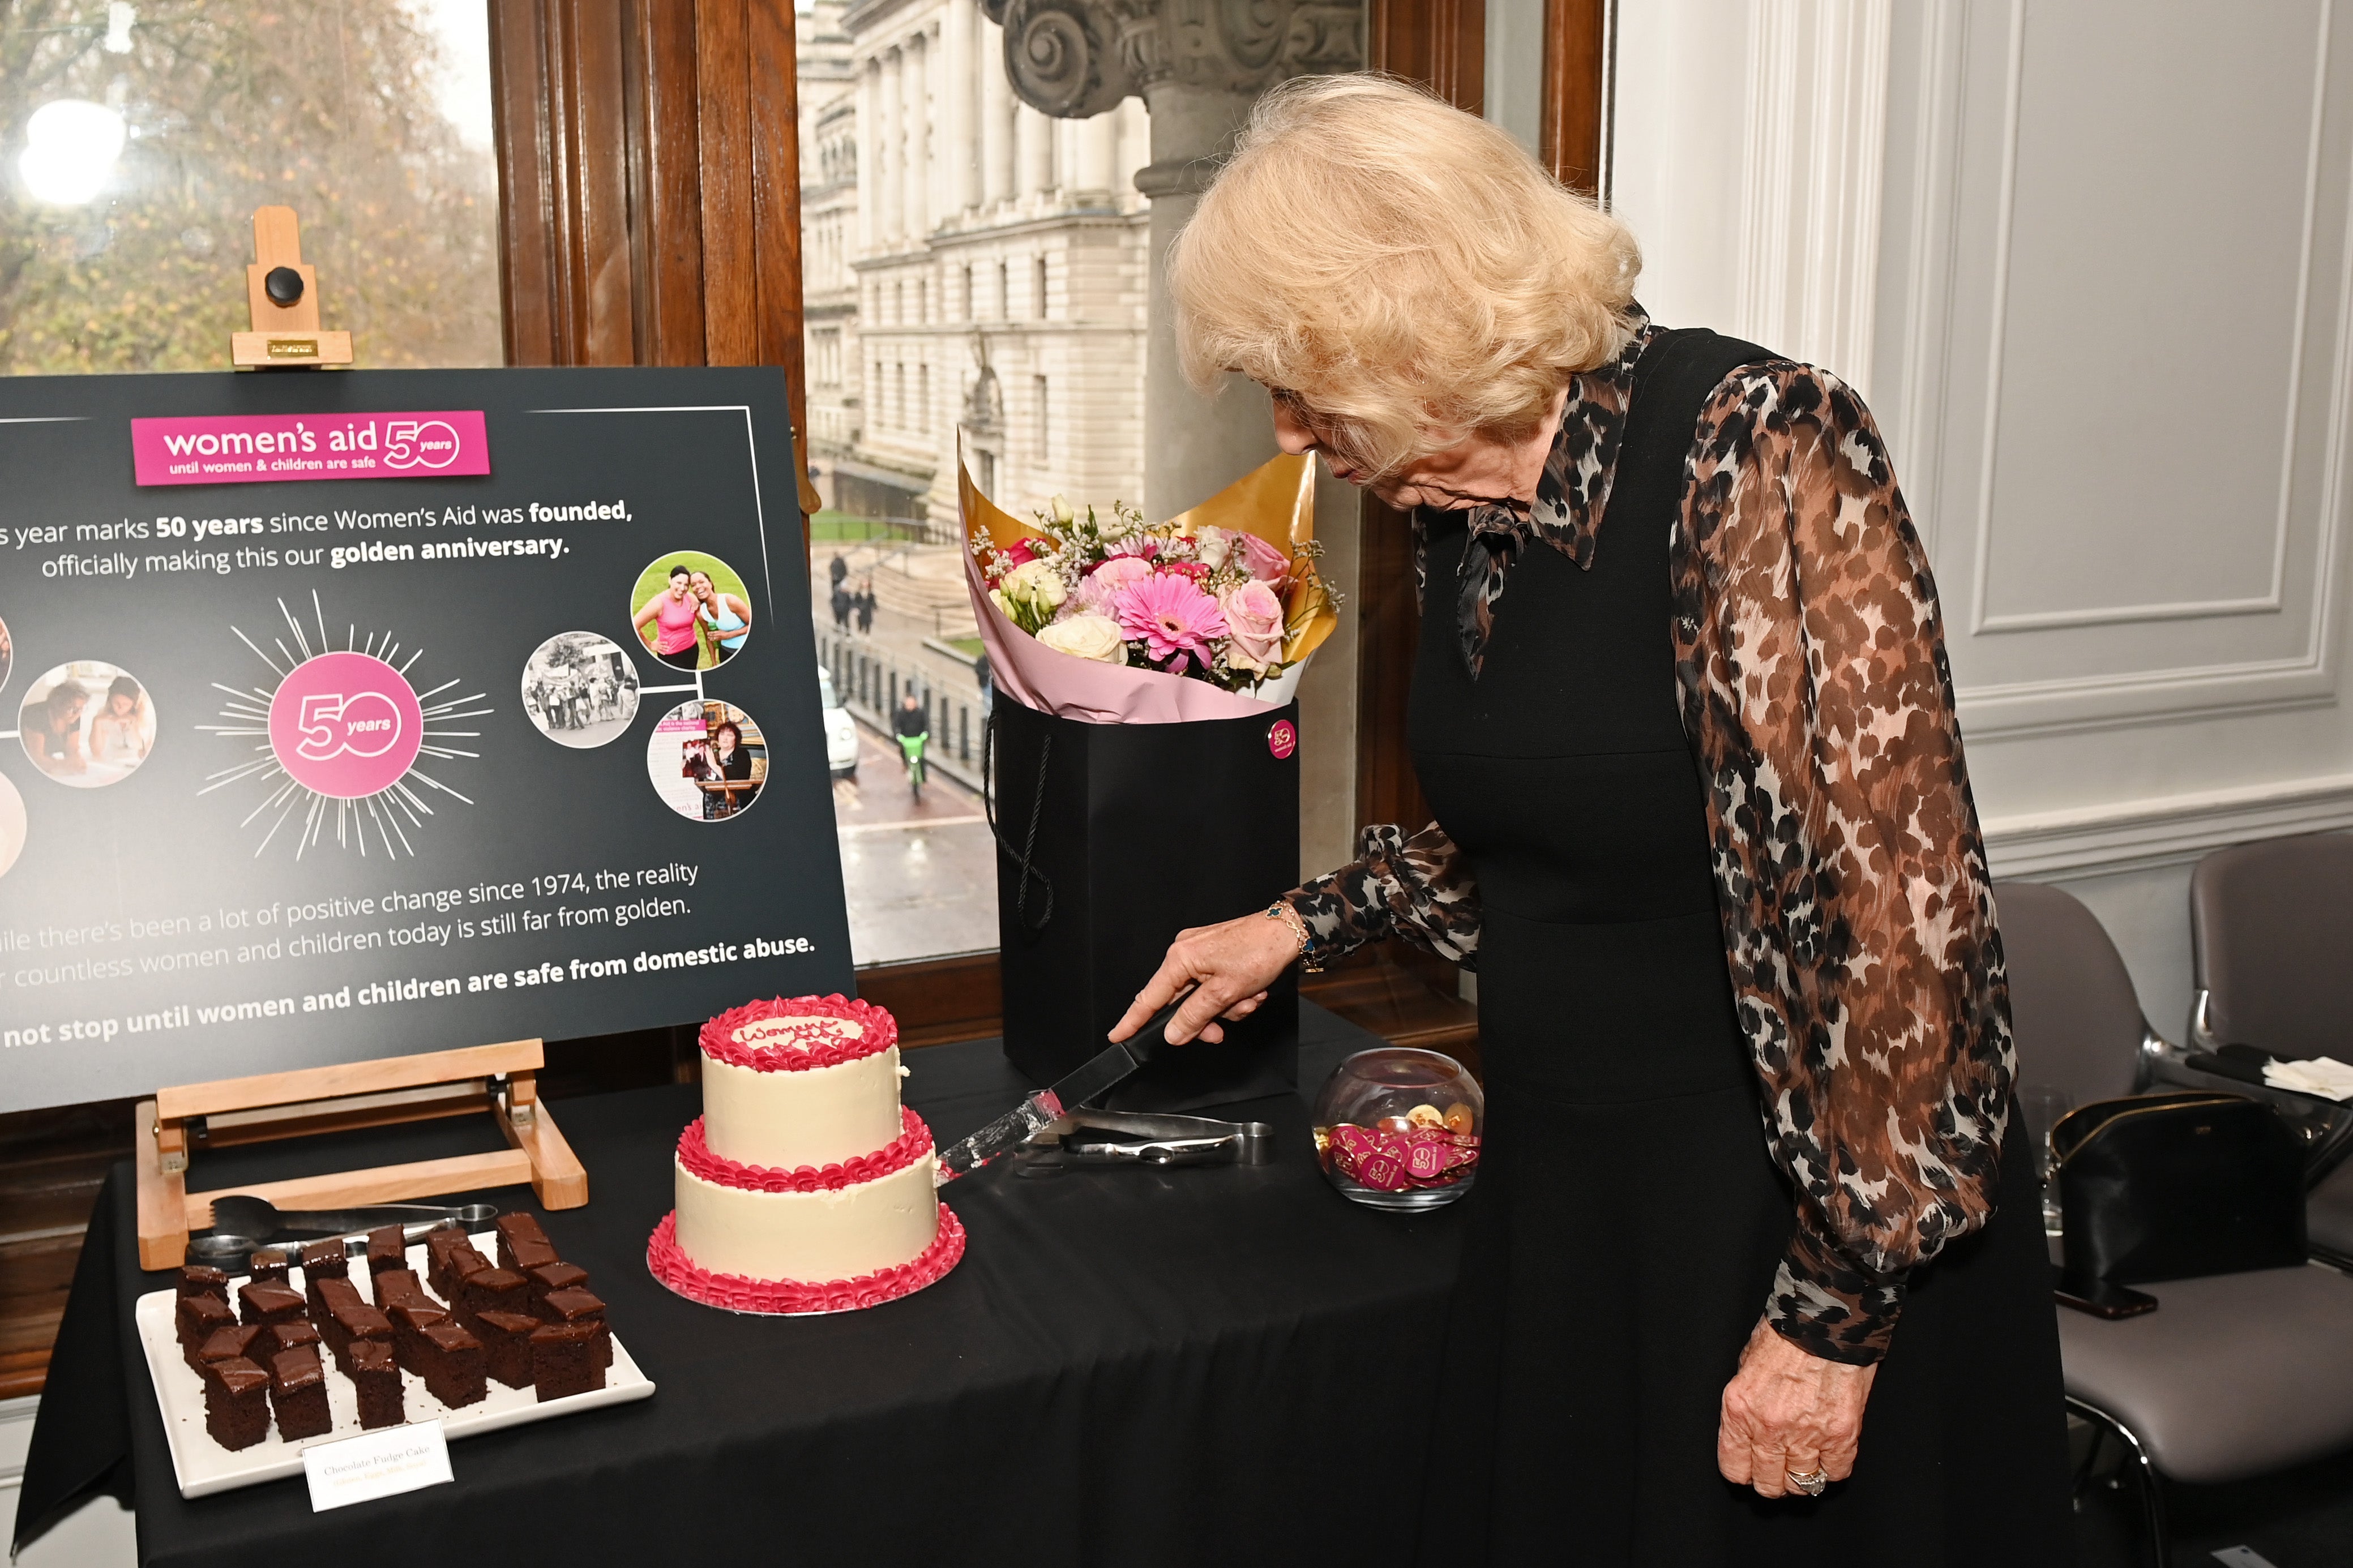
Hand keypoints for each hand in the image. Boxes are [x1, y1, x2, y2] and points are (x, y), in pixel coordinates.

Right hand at [1107, 910, 1300, 1045]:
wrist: (1289, 931)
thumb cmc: (1259, 952)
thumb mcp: (1225, 992)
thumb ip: (1195, 1015)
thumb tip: (1173, 1033)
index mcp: (1180, 958)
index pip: (1149, 998)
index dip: (1133, 1020)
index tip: (1117, 1035)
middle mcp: (1185, 953)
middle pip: (1180, 1003)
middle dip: (1204, 1020)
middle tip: (1219, 1032)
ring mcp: (1201, 953)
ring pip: (1202, 999)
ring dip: (1225, 1008)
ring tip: (1247, 1000)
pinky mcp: (1216, 955)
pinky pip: (1214, 987)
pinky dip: (1231, 996)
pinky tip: (1250, 992)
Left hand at [1717, 1319, 1875, 1498]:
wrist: (1825, 1320)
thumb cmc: (1785, 1334)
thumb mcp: (1746, 1363)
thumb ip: (1747, 1400)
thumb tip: (1750, 1424)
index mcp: (1739, 1410)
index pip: (1734, 1468)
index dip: (1743, 1472)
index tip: (1750, 1468)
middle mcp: (1769, 1429)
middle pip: (1768, 1484)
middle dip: (1772, 1480)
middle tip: (1779, 1469)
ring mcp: (1807, 1435)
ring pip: (1802, 1484)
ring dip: (1802, 1477)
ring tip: (1804, 1461)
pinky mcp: (1842, 1435)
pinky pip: (1836, 1472)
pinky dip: (1833, 1468)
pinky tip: (1829, 1454)